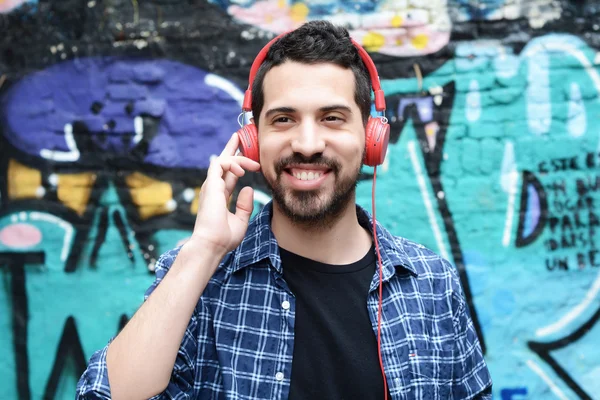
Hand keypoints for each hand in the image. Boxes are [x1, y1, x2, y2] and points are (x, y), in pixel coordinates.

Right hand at [187, 132, 260, 256]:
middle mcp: (214, 188)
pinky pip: (220, 164)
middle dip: (231, 148)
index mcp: (220, 196)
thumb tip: (248, 189)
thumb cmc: (224, 237)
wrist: (213, 244)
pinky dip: (232, 162)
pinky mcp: (211, 185)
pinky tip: (243, 170)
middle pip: (222, 162)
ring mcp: (211, 186)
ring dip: (238, 156)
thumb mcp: (240, 220)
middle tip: (240, 136)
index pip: (228, 174)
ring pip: (222, 160)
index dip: (237, 163)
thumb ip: (244, 205)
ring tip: (254, 164)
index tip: (249, 158)